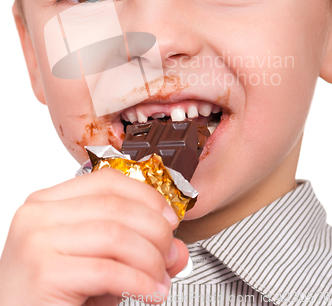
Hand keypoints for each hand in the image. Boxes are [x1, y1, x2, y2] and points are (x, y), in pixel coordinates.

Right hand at [0, 169, 188, 305]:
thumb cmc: (51, 297)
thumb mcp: (96, 263)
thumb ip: (135, 251)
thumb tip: (177, 249)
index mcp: (48, 202)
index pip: (106, 180)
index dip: (147, 196)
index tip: (170, 218)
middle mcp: (38, 213)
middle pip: (115, 205)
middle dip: (155, 230)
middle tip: (170, 255)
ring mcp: (38, 240)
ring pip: (115, 234)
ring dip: (150, 258)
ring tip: (161, 279)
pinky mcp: (44, 272)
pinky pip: (108, 270)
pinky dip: (139, 282)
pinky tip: (150, 294)